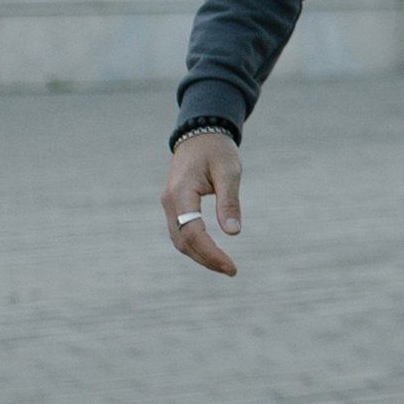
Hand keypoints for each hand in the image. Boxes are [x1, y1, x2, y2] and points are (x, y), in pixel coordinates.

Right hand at [162, 130, 242, 278]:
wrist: (200, 133)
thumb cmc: (217, 150)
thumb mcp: (229, 172)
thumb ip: (229, 202)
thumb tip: (233, 233)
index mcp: (181, 192)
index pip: (192, 232)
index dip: (211, 252)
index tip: (231, 266)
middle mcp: (169, 201)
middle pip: (183, 241)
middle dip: (206, 259)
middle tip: (231, 270)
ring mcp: (169, 204)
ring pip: (180, 240)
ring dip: (200, 256)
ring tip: (225, 266)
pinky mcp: (175, 206)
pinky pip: (181, 232)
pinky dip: (195, 246)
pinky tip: (213, 253)